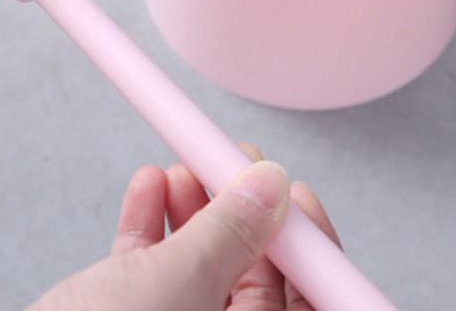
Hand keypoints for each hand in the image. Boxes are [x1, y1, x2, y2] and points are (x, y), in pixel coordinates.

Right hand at [28, 145, 340, 310]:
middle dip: (238, 211)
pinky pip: (151, 268)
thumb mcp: (179, 286)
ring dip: (192, 209)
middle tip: (226, 159)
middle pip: (253, 274)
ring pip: (201, 265)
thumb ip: (230, 233)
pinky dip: (150, 224)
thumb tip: (272, 185)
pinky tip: (147, 187)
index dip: (308, 245)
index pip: (309, 304)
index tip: (289, 188)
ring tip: (180, 166)